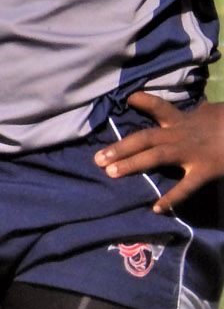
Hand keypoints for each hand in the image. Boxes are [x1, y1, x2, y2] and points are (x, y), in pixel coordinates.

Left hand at [95, 92, 223, 213]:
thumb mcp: (215, 114)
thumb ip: (203, 113)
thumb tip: (202, 107)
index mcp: (183, 121)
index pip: (158, 107)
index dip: (141, 101)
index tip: (125, 100)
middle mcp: (182, 134)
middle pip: (145, 137)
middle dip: (120, 147)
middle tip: (97, 159)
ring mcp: (192, 152)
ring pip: (156, 155)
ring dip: (132, 164)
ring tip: (111, 173)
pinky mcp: (206, 169)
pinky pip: (186, 185)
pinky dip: (172, 197)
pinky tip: (156, 208)